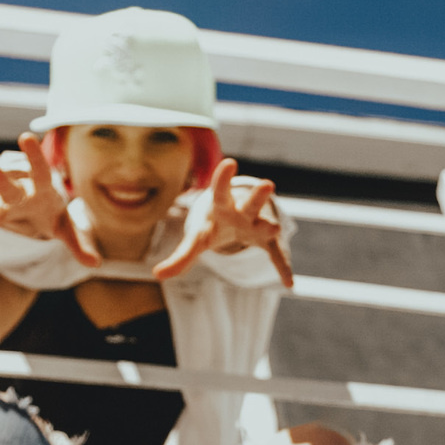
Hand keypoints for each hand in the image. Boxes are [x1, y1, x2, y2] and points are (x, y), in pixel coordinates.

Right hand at [0, 133, 97, 265]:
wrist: (30, 208)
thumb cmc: (49, 210)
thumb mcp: (65, 226)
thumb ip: (78, 243)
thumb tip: (96, 263)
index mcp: (41, 187)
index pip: (40, 169)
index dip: (34, 154)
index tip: (26, 136)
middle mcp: (18, 191)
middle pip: (9, 185)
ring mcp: (2, 202)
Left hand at [156, 159, 291, 285]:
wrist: (239, 222)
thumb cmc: (215, 226)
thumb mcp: (197, 239)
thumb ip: (181, 257)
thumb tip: (157, 274)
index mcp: (222, 205)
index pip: (220, 190)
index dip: (223, 178)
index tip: (230, 162)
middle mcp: (243, 212)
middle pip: (250, 202)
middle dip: (257, 195)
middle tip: (267, 184)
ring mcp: (258, 226)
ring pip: (265, 224)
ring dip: (269, 226)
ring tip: (275, 228)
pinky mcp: (269, 243)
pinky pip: (276, 256)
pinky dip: (281, 268)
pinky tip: (287, 282)